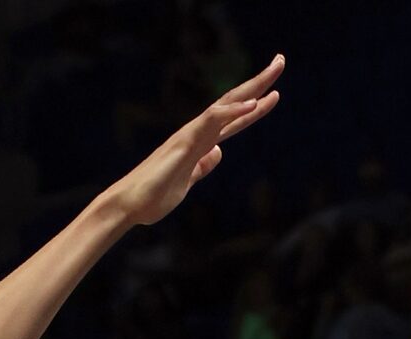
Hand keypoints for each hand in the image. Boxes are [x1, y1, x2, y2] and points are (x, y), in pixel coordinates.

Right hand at [97, 55, 282, 227]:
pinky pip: (212, 121)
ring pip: (225, 104)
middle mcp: (197, 133)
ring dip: (251, 88)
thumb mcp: (188, 182)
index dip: (254, 108)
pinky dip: (232, 110)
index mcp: (200, 143)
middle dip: (258, 84)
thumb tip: (217, 152)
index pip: (233, 121)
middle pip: (233, 103)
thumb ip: (202, 166)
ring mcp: (191, 135)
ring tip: (274, 71)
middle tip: (280, 62)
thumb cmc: (154, 196)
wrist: (130, 204)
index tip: (274, 95)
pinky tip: (252, 103)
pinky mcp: (185, 142)